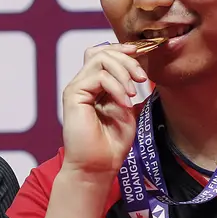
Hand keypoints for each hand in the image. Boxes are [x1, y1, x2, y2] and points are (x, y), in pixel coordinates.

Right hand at [59, 43, 149, 178]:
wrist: (98, 166)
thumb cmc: (111, 144)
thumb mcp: (128, 110)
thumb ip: (129, 90)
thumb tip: (143, 73)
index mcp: (94, 86)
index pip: (103, 54)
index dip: (122, 50)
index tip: (142, 56)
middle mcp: (83, 84)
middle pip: (102, 51)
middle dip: (127, 59)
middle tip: (142, 78)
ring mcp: (77, 88)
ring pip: (100, 59)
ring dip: (123, 71)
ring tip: (132, 92)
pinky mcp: (73, 95)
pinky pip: (98, 77)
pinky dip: (116, 87)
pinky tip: (125, 103)